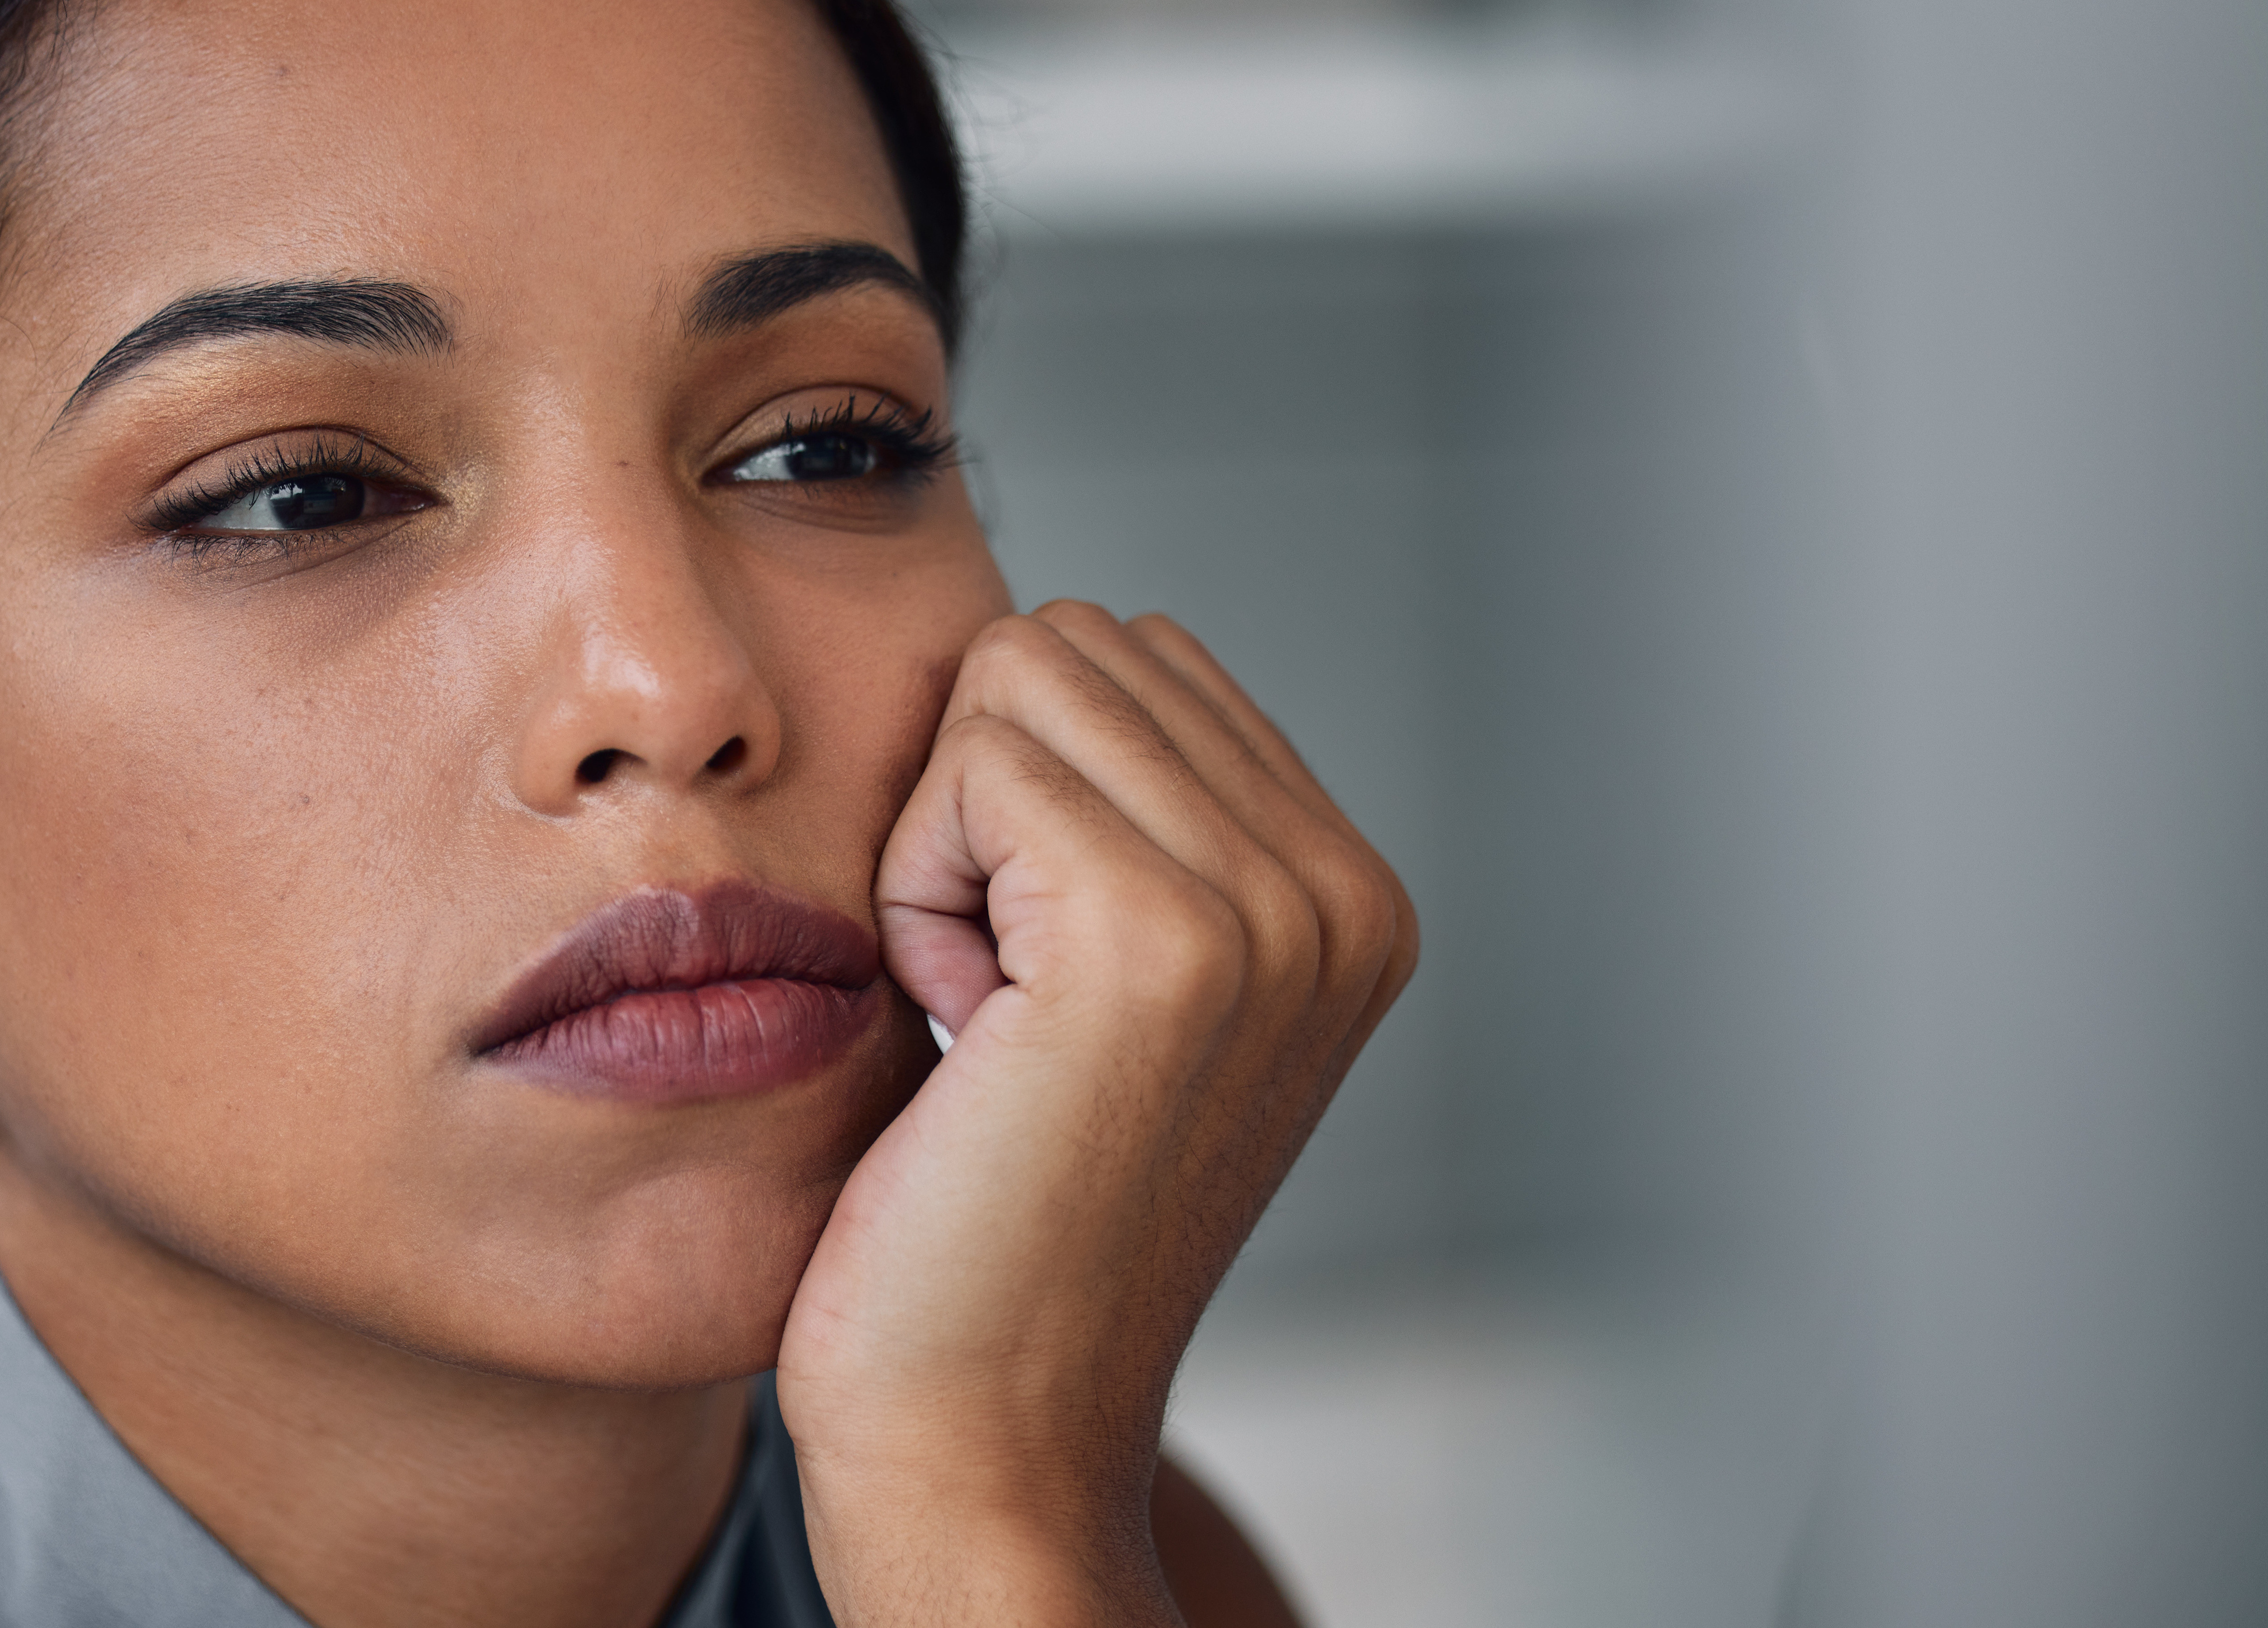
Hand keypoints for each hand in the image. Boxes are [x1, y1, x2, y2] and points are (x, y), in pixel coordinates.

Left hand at [779, 603, 1414, 1625]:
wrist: (979, 1423)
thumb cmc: (991, 1213)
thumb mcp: (1102, 982)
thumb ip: (1127, 814)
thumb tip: (1044, 655)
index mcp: (1350, 894)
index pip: (1135, 657)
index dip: (1023, 799)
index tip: (1036, 982)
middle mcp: (1343, 892)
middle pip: (1076, 645)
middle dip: (983, 798)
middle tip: (998, 997)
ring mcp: (1269, 910)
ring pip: (1016, 682)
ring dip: (947, 840)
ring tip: (988, 1013)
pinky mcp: (1158, 935)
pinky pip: (971, 760)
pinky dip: (917, 885)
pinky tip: (963, 1027)